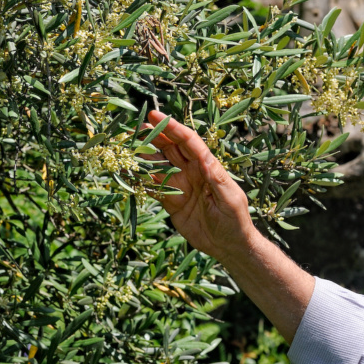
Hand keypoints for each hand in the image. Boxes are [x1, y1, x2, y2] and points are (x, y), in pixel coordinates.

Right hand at [141, 111, 254, 260]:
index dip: (173, 128)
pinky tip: (129, 174)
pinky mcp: (172, 202)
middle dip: (154, 136)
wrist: (229, 246)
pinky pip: (154, 187)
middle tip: (135, 128)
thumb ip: (217, 179)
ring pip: (159, 166)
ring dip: (144, 156)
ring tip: (127, 148)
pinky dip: (142, 180)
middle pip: (171, 148)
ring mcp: (181, 186)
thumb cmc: (236, 221)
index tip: (156, 116)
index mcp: (208, 168)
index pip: (189, 142)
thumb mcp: (229, 200)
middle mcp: (193, 173)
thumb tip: (206, 159)